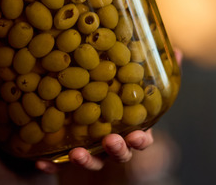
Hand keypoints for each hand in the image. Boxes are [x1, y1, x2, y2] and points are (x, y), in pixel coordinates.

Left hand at [36, 50, 182, 173]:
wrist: (85, 123)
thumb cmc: (116, 100)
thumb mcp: (133, 86)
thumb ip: (151, 72)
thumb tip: (176, 50)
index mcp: (130, 128)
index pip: (141, 136)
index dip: (142, 138)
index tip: (139, 135)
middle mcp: (112, 143)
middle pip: (119, 152)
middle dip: (117, 149)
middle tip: (111, 141)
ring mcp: (92, 153)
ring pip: (92, 160)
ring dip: (86, 159)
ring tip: (77, 154)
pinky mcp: (67, 158)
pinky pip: (58, 164)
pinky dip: (50, 165)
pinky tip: (39, 162)